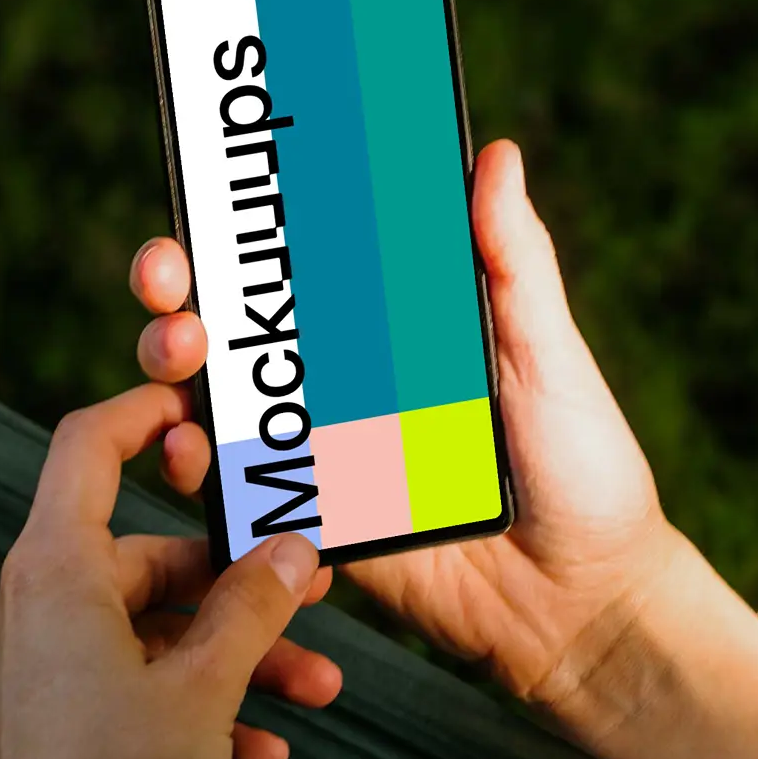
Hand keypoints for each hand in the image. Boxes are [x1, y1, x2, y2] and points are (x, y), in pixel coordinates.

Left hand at [0, 385, 339, 758]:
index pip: (85, 450)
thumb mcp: (206, 688)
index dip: (142, 415)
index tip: (193, 404)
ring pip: (143, 634)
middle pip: (141, 561)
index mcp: (49, 572)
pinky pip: (120, 687)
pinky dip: (187, 705)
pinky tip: (260, 750)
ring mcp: (23, 668)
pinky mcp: (34, 723)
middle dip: (238, 593)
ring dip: (230, 661)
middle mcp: (22, 608)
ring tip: (314, 694)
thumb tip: (292, 555)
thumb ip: (253, 610)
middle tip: (315, 602)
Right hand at [129, 137, 694, 735]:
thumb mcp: (550, 357)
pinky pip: (244, 495)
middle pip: (235, 330)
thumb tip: (496, 153)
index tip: (211, 187)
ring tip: (179, 358)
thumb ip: (515, 264)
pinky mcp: (319, 526)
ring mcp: (325, 457)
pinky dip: (203, 471)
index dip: (244, 228)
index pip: (302, 265)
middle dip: (180, 294)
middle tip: (169, 278)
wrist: (588, 605)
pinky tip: (190, 451)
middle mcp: (346, 386)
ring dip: (175, 374)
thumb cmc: (588, 473)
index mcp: (395, 331)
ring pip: (219, 406)